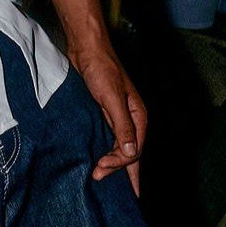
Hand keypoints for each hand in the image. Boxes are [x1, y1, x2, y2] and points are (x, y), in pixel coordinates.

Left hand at [73, 43, 146, 193]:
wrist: (86, 49)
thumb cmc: (101, 69)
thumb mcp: (112, 99)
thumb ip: (122, 126)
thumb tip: (131, 152)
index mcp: (138, 117)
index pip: (134, 151)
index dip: (121, 165)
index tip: (101, 171)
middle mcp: (131, 119)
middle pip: (127, 152)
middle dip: (115, 167)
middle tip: (96, 177)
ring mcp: (117, 117)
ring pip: (117, 147)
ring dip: (109, 162)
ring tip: (96, 175)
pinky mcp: (103, 114)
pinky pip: (107, 138)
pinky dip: (102, 150)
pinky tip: (96, 159)